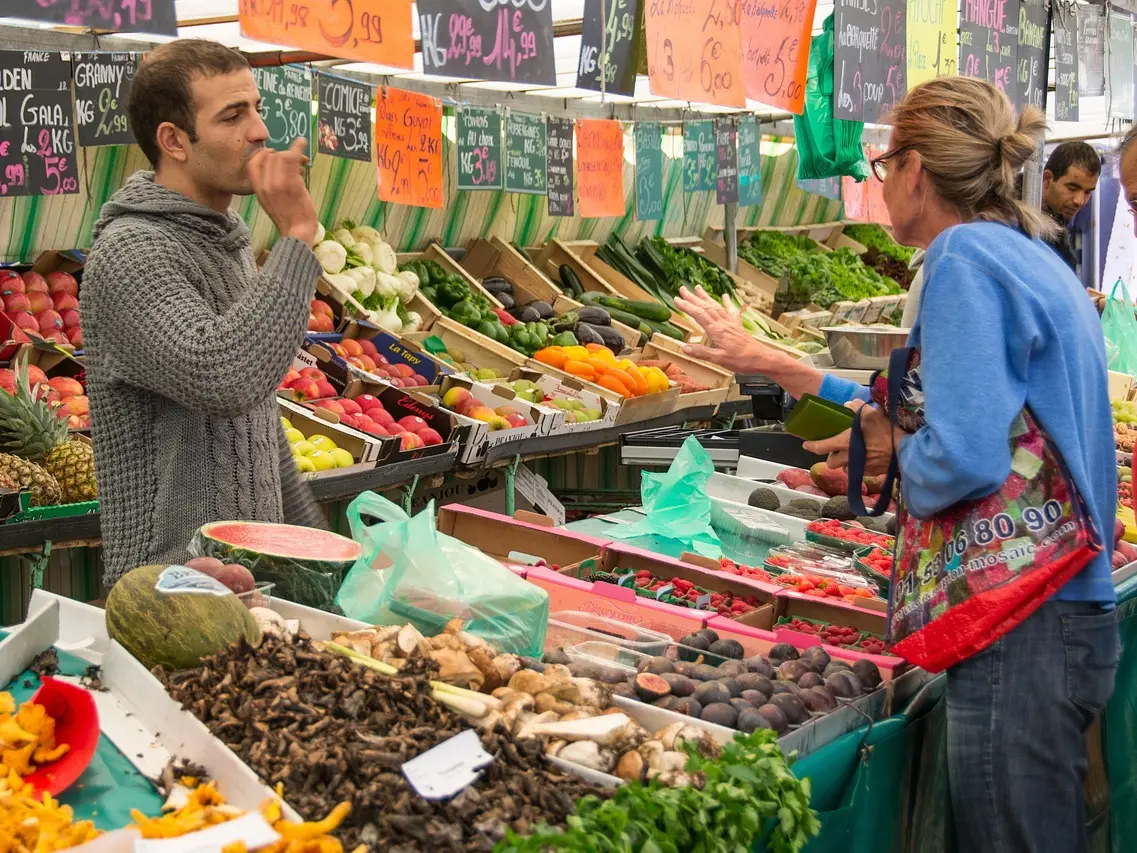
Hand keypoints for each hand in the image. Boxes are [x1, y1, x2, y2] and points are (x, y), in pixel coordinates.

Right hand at [248, 138, 318, 246]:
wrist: (297, 233)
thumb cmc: (289, 219)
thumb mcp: (271, 202)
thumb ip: (270, 186)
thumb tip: (278, 169)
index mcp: (258, 190)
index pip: (252, 163)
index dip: (263, 155)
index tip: (274, 154)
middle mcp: (265, 185)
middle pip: (269, 157)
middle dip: (282, 155)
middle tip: (294, 160)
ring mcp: (277, 183)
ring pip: (281, 156)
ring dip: (292, 155)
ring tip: (302, 161)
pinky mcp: (291, 183)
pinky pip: (292, 158)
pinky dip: (298, 147)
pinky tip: (301, 142)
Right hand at [676, 285, 794, 375]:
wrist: (762, 358)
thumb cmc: (742, 360)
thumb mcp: (719, 359)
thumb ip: (702, 353)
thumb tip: (685, 348)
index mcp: (717, 331)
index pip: (699, 315)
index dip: (687, 307)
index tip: (677, 299)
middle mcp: (724, 324)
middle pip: (706, 307)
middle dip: (693, 298)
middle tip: (683, 289)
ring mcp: (731, 324)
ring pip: (716, 307)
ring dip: (706, 297)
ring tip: (698, 288)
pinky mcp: (737, 327)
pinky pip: (731, 312)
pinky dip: (726, 303)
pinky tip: (725, 296)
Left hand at [803, 400, 900, 474]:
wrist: (905, 450)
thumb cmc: (887, 430)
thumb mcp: (871, 413)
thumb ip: (857, 408)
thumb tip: (848, 404)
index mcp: (845, 442)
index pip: (822, 447)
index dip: (812, 446)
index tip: (806, 445)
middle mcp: (849, 458)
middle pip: (830, 463)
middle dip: (831, 457)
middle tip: (836, 449)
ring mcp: (860, 467)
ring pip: (845, 469)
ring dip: (845, 463)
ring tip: (851, 454)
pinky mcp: (871, 473)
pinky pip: (859, 472)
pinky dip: (859, 466)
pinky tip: (866, 458)